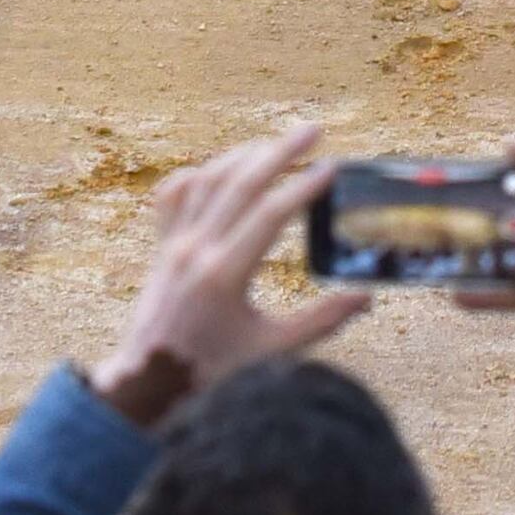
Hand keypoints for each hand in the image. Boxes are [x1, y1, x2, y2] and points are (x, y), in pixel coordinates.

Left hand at [90, 126, 357, 412]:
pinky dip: (199, 174)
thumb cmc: (212, 372)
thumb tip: (367, 297)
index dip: (304, 187)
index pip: (271, 214)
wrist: (148, 384)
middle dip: (280, 151)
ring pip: (208, 180)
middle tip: (314, 130)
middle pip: (241, 182)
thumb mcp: (272, 350)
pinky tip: (222, 170)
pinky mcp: (161, 248)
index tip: (332, 168)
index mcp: (225, 274)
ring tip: (277, 145)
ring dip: (244, 155)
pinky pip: (174, 195)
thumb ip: (321, 320)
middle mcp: (195, 250)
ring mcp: (173, 245)